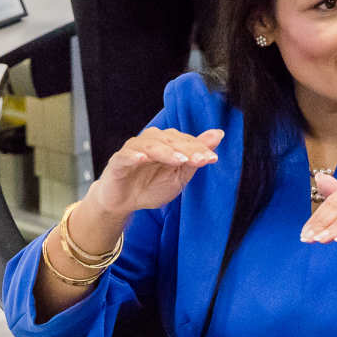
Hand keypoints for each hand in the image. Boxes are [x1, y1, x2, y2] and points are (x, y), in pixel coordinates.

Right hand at [86, 126, 223, 217]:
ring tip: (179, 160)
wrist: (125, 202)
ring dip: (166, 152)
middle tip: (200, 160)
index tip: (212, 158)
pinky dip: (134, 155)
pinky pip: (126, 155)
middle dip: (187, 150)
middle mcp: (152, 140)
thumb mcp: (179, 175)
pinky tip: (142, 158)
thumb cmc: (151, 186)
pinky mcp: (118, 160)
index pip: (187, 142)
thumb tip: (218, 134)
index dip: (200, 149)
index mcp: (168, 142)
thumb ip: (196, 155)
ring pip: (151, 145)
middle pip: (171, 141)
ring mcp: (134, 149)